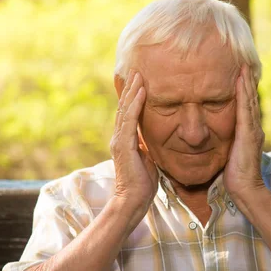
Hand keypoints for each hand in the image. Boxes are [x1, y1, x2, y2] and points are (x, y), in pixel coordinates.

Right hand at [110, 70, 157, 214]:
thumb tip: (152, 138)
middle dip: (131, 88)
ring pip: (125, 110)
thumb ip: (147, 147)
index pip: (128, 114)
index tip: (140, 82)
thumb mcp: (148, 159)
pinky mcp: (123, 145)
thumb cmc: (143, 184)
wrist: (133, 201)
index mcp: (124, 141)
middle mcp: (118, 138)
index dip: (133, 97)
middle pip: (124, 107)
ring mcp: (119, 141)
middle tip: (137, 70)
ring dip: (133, 91)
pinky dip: (135, 104)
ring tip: (139, 74)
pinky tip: (141, 91)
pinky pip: (130, 120)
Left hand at [224, 64, 265, 202]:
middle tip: (242, 62)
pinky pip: (245, 109)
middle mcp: (253, 128)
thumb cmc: (234, 177)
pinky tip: (240, 80)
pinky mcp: (249, 134)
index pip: (244, 106)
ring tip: (242, 65)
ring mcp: (253, 130)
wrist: (245, 190)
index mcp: (248, 132)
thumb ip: (225, 144)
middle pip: (249, 99)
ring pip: (249, 100)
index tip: (237, 74)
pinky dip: (244, 93)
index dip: (242, 90)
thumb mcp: (227, 155)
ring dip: (246, 82)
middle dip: (246, 81)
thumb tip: (211, 138)